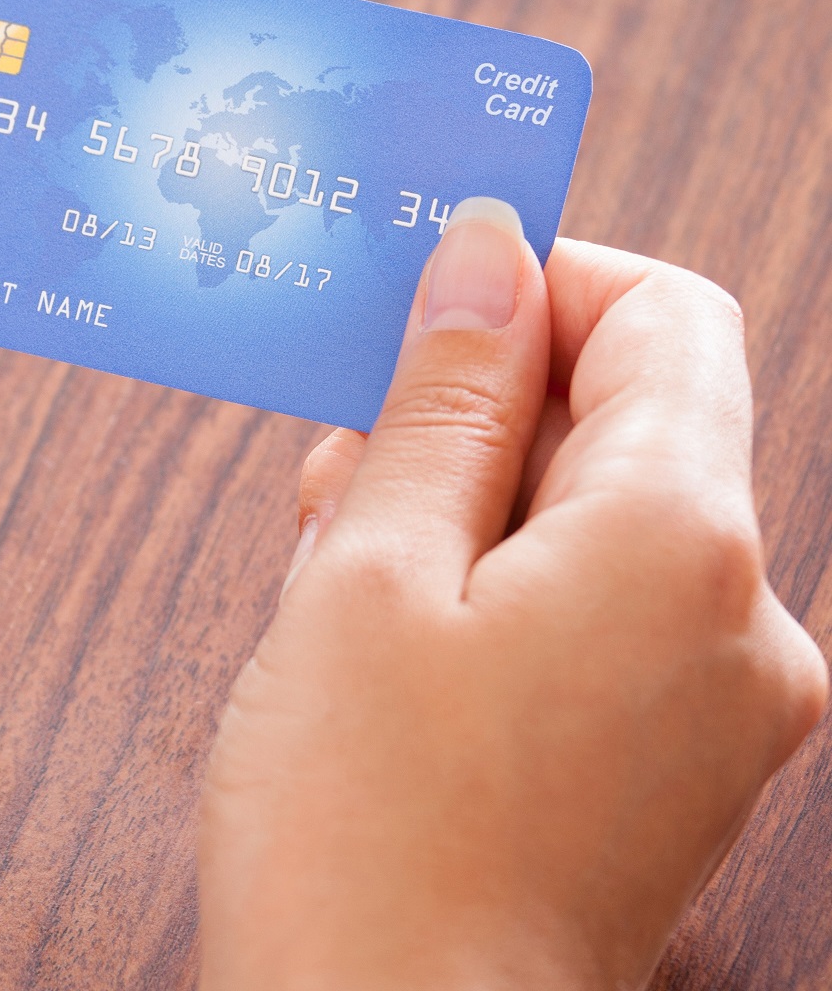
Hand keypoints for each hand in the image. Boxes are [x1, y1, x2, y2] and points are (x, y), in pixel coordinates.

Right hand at [199, 202, 827, 987]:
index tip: (410, 304)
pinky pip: (609, 617)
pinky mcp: (682, 769)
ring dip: (471, 504)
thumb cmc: (362, 834)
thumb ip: (443, 397)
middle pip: (630, 419)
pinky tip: (386, 642)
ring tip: (336, 571)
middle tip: (332, 461)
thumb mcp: (368, 571)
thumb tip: (483, 246)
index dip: (536, 282)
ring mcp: (727, 705)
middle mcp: (747, 618)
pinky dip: (503, 591)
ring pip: (606, 521)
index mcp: (684, 544)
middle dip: (475, 410)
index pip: (663, 315)